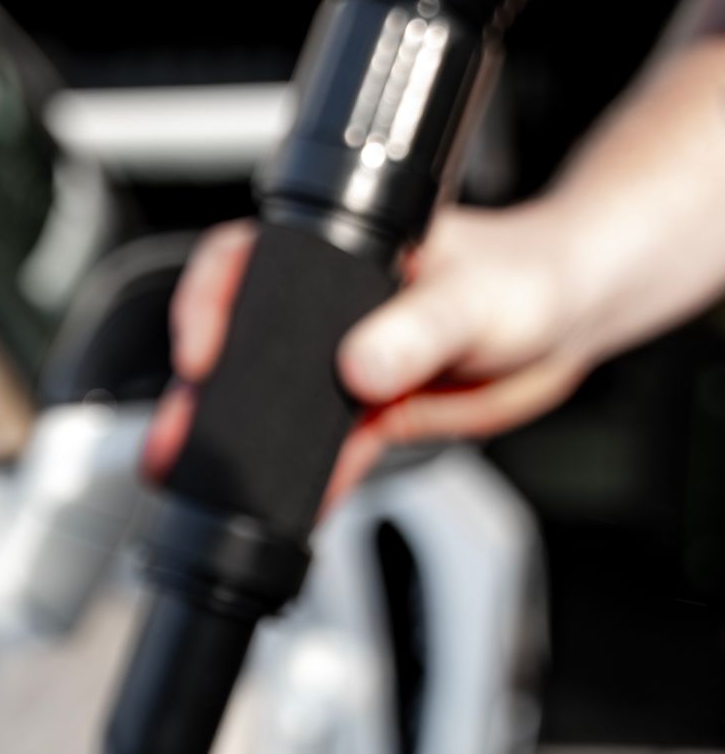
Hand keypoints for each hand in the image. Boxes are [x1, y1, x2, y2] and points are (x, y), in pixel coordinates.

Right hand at [145, 199, 595, 510]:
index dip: (206, 303)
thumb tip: (362, 365)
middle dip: (200, 394)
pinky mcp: (366, 414)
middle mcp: (327, 306)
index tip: (202, 351)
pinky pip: (325, 455)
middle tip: (179, 436)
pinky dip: (310, 483)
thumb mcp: (477, 296)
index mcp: (340, 250)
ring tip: (211, 482)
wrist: (574, 317)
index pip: (241, 261)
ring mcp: (341, 364)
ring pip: (269, 410)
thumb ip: (421, 327)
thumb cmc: (531, 273)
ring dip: (239, 450)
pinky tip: (299, 503)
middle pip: (236, 345)